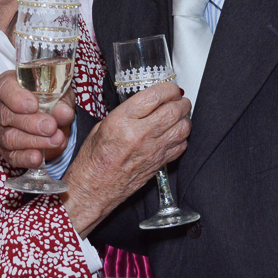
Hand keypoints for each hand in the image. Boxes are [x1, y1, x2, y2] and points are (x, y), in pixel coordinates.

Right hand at [0, 71, 75, 166]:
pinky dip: (26, 158)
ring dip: (34, 141)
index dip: (17, 97)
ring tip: (55, 140)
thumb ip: (61, 101)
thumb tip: (64, 113)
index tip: (34, 105)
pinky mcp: (6, 150)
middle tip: (51, 126)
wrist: (53, 119)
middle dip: (31, 123)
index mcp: (8, 86)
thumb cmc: (51, 99)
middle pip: (7, 116)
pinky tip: (38, 158)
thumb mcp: (60, 94)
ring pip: (10, 138)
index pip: (5, 89)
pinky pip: (12, 156)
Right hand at [60, 82, 190, 235]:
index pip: (155, 96)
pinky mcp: (159, 164)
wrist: (94, 188)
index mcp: (122, 120)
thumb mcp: (102, 126)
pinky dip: (182, 137)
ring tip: (180, 115)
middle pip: (174, 111)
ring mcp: (152, 150)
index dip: (168, 88)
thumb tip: (145, 104)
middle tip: (179, 100)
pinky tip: (175, 134)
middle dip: (181, 102)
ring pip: (182, 128)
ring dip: (184, 118)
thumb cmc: (93, 159)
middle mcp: (140, 134)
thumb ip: (126, 113)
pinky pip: (181, 146)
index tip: (170, 88)